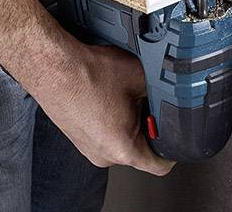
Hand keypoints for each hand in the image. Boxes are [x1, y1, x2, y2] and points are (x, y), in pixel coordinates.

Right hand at [33, 39, 173, 175]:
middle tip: (151, 104)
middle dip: (151, 128)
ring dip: (132, 122)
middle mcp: (103, 155)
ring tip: (126, 96)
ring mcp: (89, 148)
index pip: (159, 165)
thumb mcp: (142, 79)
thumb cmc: (88, 74)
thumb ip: (165, 94)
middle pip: (142, 151)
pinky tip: (112, 97)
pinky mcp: (80, 137)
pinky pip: (107, 133)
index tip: (179, 139)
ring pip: (124, 140)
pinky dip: (115, 118)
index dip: (174, 150)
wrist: (53, 66)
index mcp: (121, 149)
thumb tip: (178, 94)